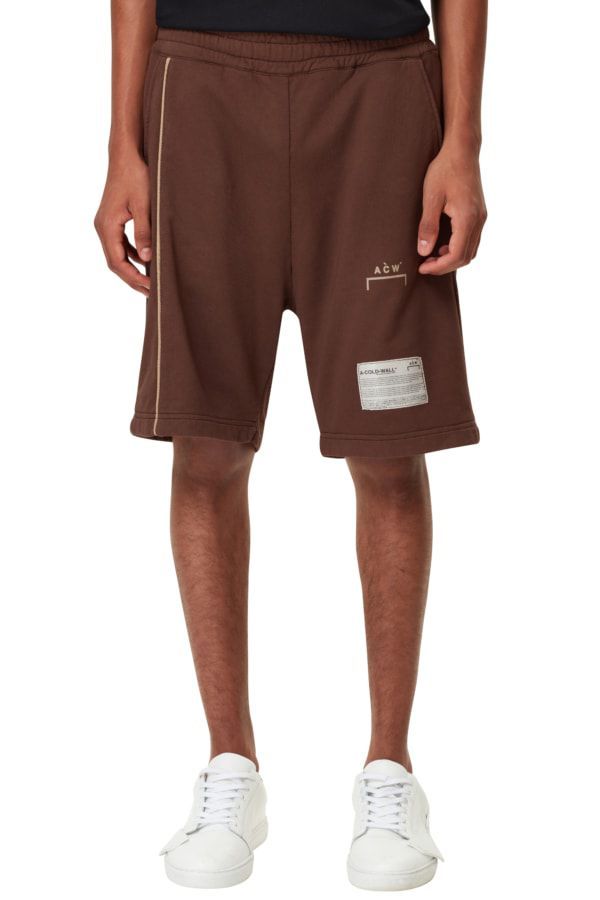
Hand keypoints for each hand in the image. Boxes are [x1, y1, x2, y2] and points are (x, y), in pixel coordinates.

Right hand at [94, 151, 151, 295]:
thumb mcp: (144, 205)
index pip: (117, 262)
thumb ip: (144, 232)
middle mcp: (103, 227)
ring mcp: (106, 224)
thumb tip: (147, 258)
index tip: (150, 287)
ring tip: (150, 281)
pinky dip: (132, 256)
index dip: (133, 278)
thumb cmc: (136, 176)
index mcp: (107, 226)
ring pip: (118, 255)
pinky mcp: (113, 220)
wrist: (126, 155)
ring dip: (132, 269)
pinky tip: (146, 261)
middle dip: (132, 278)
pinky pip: (121, 245)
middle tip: (152, 292)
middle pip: (115, 262)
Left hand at [417, 145, 486, 275]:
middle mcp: (478, 221)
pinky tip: (442, 244)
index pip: (456, 255)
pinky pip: (472, 240)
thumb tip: (423, 251)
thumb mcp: (431, 198)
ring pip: (470, 250)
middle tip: (424, 265)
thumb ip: (428, 226)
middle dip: (444, 265)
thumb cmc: (445, 169)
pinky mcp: (479, 214)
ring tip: (431, 256)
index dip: (438, 266)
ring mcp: (481, 217)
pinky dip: (458, 248)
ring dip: (452, 258)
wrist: (462, 150)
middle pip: (465, 257)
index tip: (421, 267)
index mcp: (467, 218)